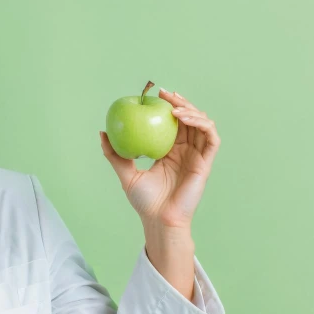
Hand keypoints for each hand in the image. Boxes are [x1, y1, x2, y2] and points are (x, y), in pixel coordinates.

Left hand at [100, 88, 220, 228]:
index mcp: (169, 151)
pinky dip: (202, 124)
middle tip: (165, 93)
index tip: (155, 94)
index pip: (172, 122)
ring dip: (192, 110)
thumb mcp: (125, 174)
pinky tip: (185, 119)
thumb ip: (114, 154)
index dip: (168, 105)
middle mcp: (185, 151)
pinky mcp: (206, 163)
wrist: (159, 219)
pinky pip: (211, 138)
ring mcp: (197, 156)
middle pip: (189, 119)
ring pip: (202, 124)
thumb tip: (102, 133)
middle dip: (180, 102)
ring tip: (174, 107)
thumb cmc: (144, 202)